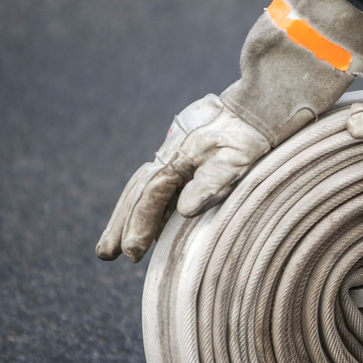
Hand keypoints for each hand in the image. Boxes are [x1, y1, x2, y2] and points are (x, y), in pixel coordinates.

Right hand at [96, 94, 268, 262]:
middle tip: (105, 254)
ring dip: (128, 216)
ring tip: (113, 244)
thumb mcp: (237, 159)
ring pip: (143, 189)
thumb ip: (212, 183)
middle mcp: (170, 156)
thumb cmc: (250, 136)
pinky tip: (149, 223)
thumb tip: (185, 211)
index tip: (132, 253)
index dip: (139, 225)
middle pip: (137, 193)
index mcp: (178, 159)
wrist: (257, 107)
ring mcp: (175, 156)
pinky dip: (148, 205)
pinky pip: (159, 186)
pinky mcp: (185, 158)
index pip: (151, 197)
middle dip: (121, 224)